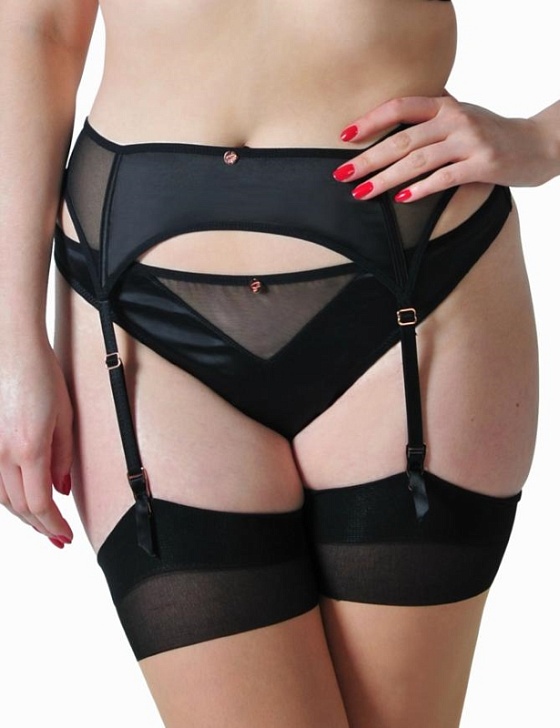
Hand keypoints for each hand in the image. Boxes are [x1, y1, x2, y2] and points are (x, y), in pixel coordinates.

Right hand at [0, 338, 73, 547]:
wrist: (10, 348)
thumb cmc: (42, 375)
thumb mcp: (64, 417)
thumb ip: (63, 457)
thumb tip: (60, 490)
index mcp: (28, 448)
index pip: (39, 504)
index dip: (53, 525)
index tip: (67, 535)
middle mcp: (1, 453)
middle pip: (19, 506)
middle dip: (40, 526)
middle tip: (57, 537)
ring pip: (1, 497)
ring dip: (23, 515)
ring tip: (42, 525)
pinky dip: (8, 497)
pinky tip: (21, 501)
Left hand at [333, 91, 558, 201]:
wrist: (538, 144)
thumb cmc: (490, 134)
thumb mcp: (460, 118)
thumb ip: (430, 119)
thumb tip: (388, 128)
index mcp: (445, 105)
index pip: (400, 107)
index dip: (370, 121)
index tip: (344, 137)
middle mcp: (455, 119)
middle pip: (402, 139)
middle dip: (368, 159)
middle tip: (341, 175)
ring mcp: (470, 141)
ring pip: (418, 160)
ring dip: (386, 179)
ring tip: (362, 193)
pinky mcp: (483, 164)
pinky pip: (445, 178)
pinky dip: (421, 189)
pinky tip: (402, 200)